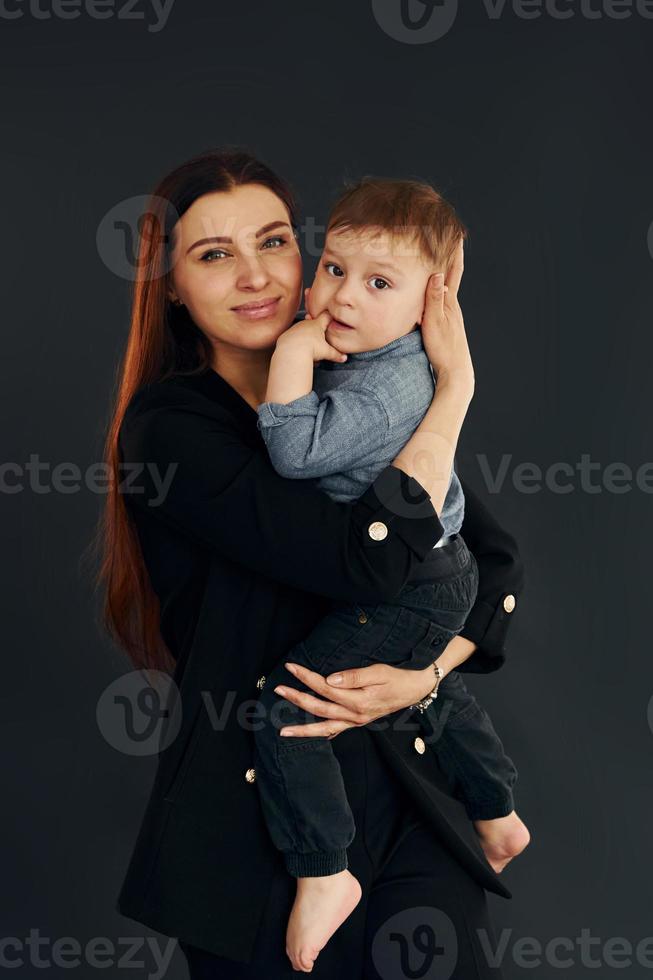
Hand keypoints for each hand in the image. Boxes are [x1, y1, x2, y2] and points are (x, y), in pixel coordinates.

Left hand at [273, 660, 439, 738]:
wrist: (415, 689)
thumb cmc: (398, 677)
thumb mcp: (379, 671)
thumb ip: (354, 676)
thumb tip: (330, 680)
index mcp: (358, 701)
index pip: (325, 688)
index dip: (306, 678)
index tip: (291, 667)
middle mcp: (355, 715)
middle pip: (319, 709)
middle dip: (297, 699)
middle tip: (278, 690)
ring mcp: (356, 721)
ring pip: (324, 728)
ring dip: (303, 730)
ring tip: (282, 731)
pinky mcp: (358, 722)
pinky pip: (336, 731)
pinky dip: (321, 734)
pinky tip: (309, 734)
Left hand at [277, 300, 346, 364]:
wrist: (290, 351)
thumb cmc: (310, 349)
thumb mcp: (326, 352)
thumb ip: (335, 354)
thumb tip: (344, 358)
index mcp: (317, 324)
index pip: (326, 316)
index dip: (330, 317)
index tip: (332, 318)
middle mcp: (306, 323)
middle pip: (314, 323)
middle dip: (318, 329)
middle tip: (321, 337)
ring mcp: (295, 328)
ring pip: (303, 331)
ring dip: (307, 337)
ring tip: (310, 348)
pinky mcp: (287, 335)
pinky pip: (294, 337)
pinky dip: (297, 343)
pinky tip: (299, 351)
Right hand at [420, 237, 473, 394]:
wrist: (456, 372)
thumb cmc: (444, 350)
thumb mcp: (434, 323)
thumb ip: (434, 299)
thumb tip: (437, 274)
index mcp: (449, 302)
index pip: (453, 270)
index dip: (454, 251)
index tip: (454, 232)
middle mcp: (452, 306)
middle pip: (450, 274)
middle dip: (447, 255)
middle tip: (444, 237)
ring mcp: (450, 315)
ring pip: (445, 287)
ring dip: (442, 271)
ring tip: (436, 257)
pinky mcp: (446, 324)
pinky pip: (440, 299)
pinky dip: (437, 288)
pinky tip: (432, 291)